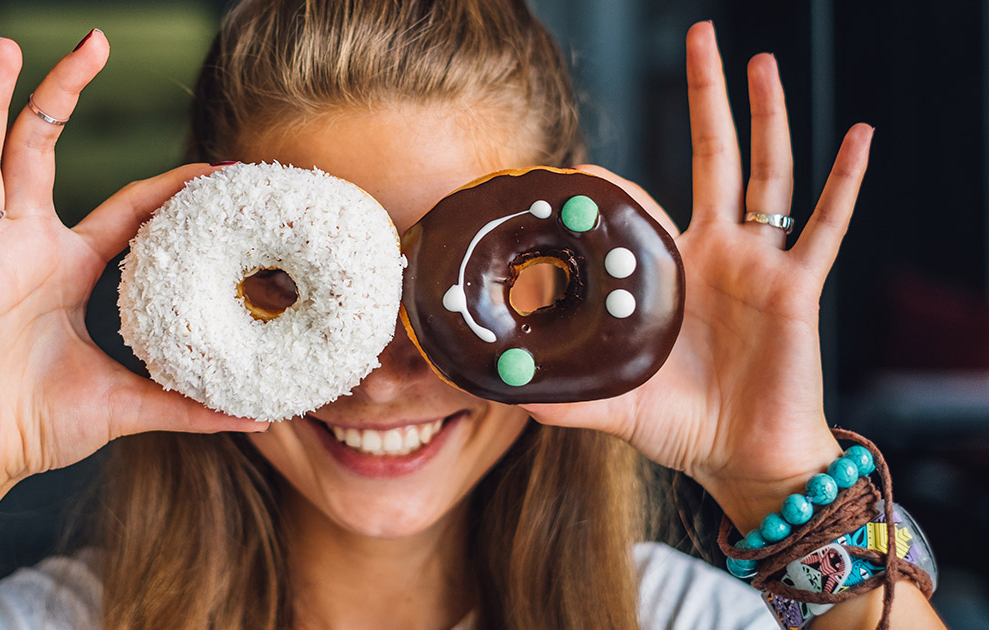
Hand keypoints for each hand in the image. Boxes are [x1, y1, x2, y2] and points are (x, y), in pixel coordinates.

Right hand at [0, 31, 263, 503]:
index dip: (167, 186)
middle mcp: (26, 251)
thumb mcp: (129, 405)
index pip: (125, 207)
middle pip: (43, 151)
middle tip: (93, 41)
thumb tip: (255, 416)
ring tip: (5, 48)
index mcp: (67, 267)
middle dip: (64, 93)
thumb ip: (188, 406)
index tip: (213, 166)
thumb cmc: (40, 425)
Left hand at [524, 22, 872, 528]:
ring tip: (760, 62)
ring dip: (766, 117)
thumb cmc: (683, 425)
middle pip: (715, 159)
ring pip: (767, 175)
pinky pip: (826, 227)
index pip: (642, 207)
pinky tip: (858, 137)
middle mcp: (717, 254)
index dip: (613, 187)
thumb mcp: (614, 404)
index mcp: (672, 273)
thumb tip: (504, 393)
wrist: (743, 458)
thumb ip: (566, 395)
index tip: (576, 168)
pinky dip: (845, 182)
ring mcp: (759, 265)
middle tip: (700, 39)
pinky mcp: (797, 287)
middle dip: (707, 100)